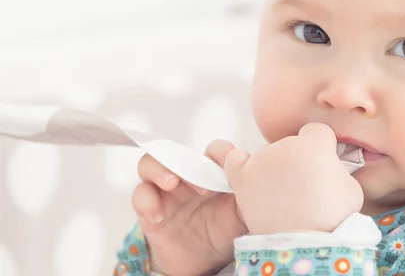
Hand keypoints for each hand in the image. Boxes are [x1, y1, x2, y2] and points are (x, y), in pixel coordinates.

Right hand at [132, 140, 246, 275]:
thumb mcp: (243, 213)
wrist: (206, 262)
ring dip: (159, 170)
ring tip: (172, 184)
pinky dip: (147, 202)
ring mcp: (166, 192)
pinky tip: (159, 216)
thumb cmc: (225, 230)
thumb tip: (255, 172)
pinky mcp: (150, 211)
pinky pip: (140, 196)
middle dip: (186, 163)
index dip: (219, 152)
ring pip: (149, 164)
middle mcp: (186, 177)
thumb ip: (249, 192)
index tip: (227, 163)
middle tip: (202, 186)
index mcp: (211, 173)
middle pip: (176, 152)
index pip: (213, 150)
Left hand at [225, 123, 363, 234]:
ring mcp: (262, 159)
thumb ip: (336, 169)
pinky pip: (234, 157)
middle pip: (292, 144)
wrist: (303, 243)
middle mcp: (286, 146)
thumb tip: (329, 167)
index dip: (321, 147)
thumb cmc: (331, 219)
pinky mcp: (243, 177)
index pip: (316, 132)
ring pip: (269, 154)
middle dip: (299, 161)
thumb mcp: (350, 188)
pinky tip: (248, 173)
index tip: (322, 163)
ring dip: (275, 169)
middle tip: (304, 187)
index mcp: (314, 144)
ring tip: (283, 195)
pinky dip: (239, 162)